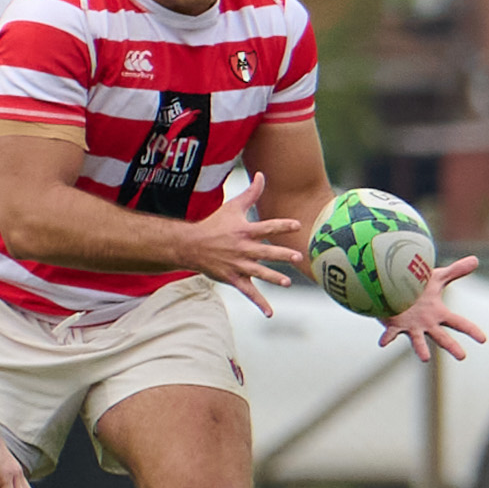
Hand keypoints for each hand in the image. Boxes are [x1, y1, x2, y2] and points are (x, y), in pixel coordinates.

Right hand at [183, 173, 304, 316]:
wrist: (191, 246)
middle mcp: (242, 249)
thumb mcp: (232, 207)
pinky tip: (270, 313)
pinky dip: (259, 303)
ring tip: (286, 283)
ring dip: (272, 278)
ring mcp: (238, 265)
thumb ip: (251, 193)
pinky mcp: (233, 278)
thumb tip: (262, 174)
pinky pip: (248, 292)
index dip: (281, 225)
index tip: (297, 225)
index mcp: (244, 231)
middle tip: (296, 257)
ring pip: (258, 273)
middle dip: (280, 255)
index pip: (266, 227)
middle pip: (264, 252)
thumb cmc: (214, 224)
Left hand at [379, 255, 486, 360]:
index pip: (459, 323)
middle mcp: (426, 324)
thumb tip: (475, 259)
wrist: (393, 288)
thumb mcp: (437, 277)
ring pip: (418, 340)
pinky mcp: (393, 325)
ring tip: (425, 358)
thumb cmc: (415, 286)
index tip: (483, 340)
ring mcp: (410, 326)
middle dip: (452, 346)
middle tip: (462, 356)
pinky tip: (383, 343)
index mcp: (437, 314)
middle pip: (442, 337)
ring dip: (421, 349)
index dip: (471, 330)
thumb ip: (455, 271)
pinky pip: (390, 333)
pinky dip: (387, 338)